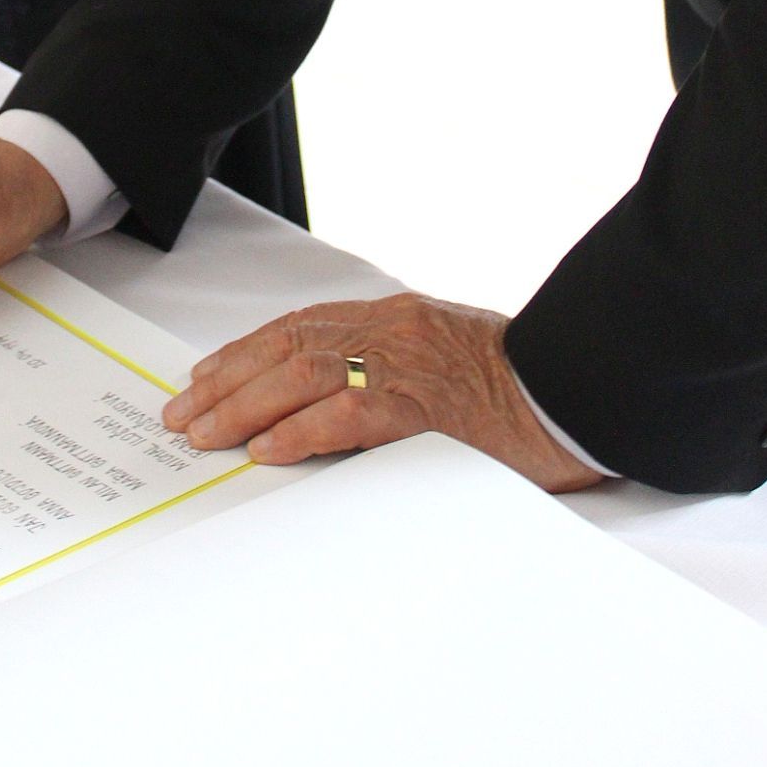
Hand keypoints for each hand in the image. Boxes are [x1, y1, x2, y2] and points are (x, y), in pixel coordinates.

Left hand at [162, 294, 602, 492]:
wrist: (582, 385)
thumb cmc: (525, 382)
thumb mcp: (449, 358)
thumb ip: (397, 367)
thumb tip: (341, 401)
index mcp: (396, 317)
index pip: (301, 328)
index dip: (247, 353)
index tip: (206, 376)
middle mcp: (391, 331)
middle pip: (287, 348)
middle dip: (227, 382)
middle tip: (184, 413)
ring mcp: (406, 364)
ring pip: (302, 375)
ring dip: (244, 406)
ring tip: (204, 434)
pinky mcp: (424, 406)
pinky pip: (347, 414)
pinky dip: (300, 431)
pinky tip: (265, 450)